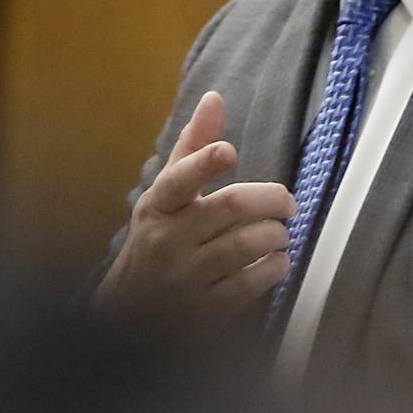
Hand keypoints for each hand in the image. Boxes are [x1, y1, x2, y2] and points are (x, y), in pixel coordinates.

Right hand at [93, 91, 294, 335]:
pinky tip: (276, 261)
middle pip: (230, 208)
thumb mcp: (164, 195)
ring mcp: (185, 277)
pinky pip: (250, 284)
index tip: (229, 151)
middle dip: (271, 199)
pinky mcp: (204, 311)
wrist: (127, 314)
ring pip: (245, 245)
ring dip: (276, 234)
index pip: (179, 179)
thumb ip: (193, 147)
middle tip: (285, 202)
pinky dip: (274, 268)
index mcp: (158, 206)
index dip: (205, 163)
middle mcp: (168, 240)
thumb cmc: (156, 240)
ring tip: (280, 231)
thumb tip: (214, 98)